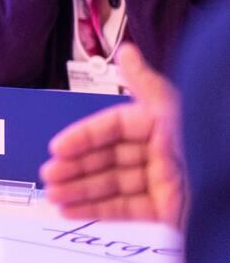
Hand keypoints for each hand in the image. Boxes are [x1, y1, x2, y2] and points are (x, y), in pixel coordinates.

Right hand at [41, 44, 185, 226]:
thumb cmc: (216, 143)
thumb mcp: (176, 110)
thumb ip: (146, 85)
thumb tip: (127, 51)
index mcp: (162, 122)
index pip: (112, 126)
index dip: (83, 137)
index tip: (58, 147)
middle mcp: (162, 149)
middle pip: (109, 156)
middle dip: (75, 167)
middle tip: (49, 175)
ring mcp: (165, 181)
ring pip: (113, 184)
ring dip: (80, 190)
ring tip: (53, 196)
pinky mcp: (170, 210)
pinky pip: (127, 208)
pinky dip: (98, 209)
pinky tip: (74, 209)